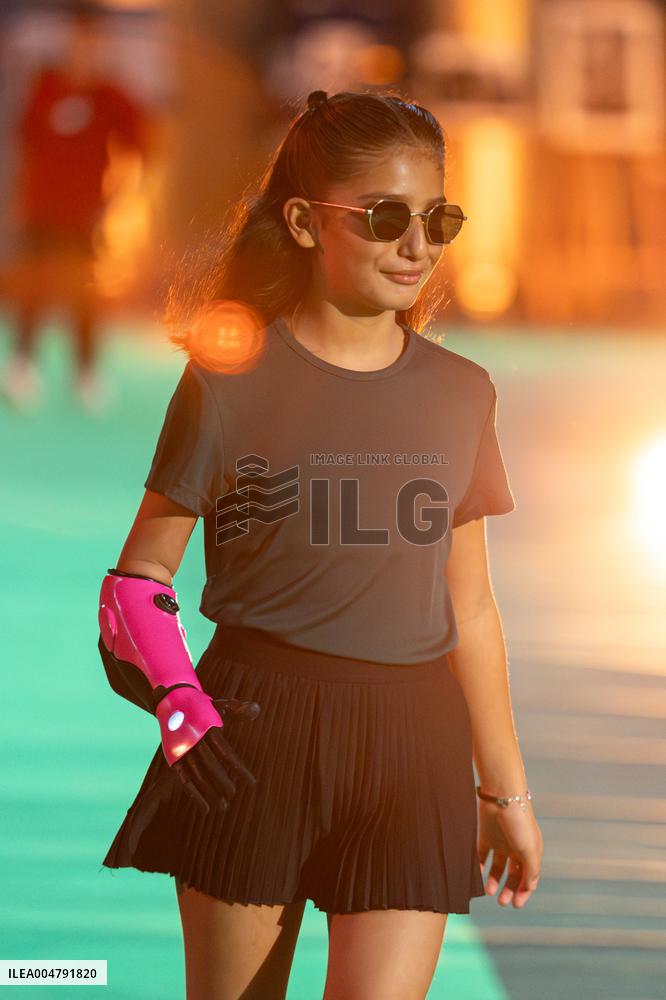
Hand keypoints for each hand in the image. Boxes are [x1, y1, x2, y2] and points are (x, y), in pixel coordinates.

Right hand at [172, 697, 260, 816]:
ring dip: (210, 792)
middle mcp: (194, 740)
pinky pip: (184, 780)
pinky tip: (205, 808)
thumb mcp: (221, 705)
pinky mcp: (175, 759)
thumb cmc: (204, 707)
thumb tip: (257, 709)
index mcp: (208, 729)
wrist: (173, 701)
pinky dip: (194, 795)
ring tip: (223, 806)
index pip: (226, 753)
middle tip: (233, 794)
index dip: (239, 769)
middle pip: (210, 766)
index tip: (252, 783)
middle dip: (223, 782)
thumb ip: (239, 709)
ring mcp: (183, 750)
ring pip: (197, 775)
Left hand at [477, 798, 542, 908]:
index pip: (528, 877)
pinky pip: (482, 856)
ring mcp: (501, 842)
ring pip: (497, 867)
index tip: (516, 905)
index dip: (523, 892)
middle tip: (501, 902)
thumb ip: (531, 870)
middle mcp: (516, 849)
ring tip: (488, 891)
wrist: (501, 797)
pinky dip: (479, 867)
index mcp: (530, 852)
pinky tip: (477, 876)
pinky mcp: (486, 836)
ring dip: (493, 880)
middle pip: (513, 874)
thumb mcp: (530, 850)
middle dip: (508, 889)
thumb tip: (530, 887)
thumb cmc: (519, 822)